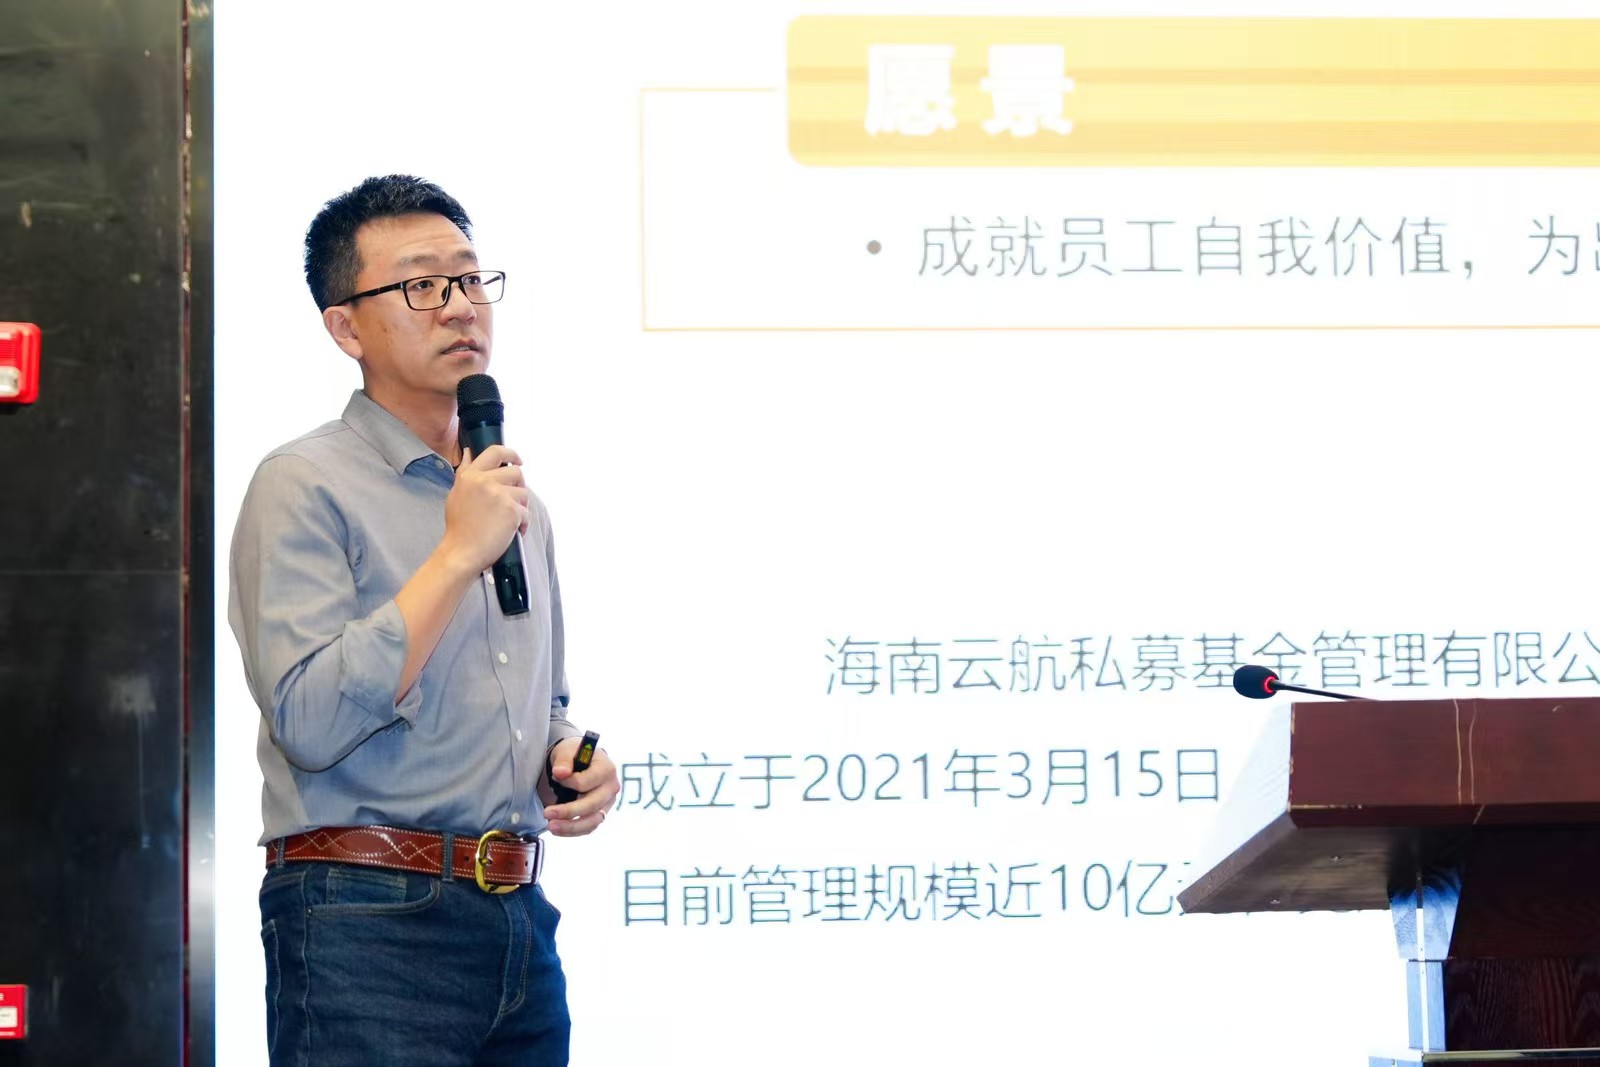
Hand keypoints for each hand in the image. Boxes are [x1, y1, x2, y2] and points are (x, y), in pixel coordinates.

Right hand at [441, 445, 529, 573]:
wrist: (462, 552)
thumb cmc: (459, 527)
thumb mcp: (456, 493)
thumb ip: (466, 472)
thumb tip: (470, 452)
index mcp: (470, 475)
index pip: (495, 452)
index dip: (510, 454)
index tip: (517, 461)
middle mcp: (485, 481)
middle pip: (515, 472)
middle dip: (518, 485)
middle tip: (514, 499)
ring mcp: (500, 495)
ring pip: (523, 492)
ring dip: (520, 506)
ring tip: (510, 519)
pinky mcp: (512, 511)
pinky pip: (526, 512)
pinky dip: (523, 523)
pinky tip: (514, 531)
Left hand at [543, 740, 619, 837]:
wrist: (581, 762)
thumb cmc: (575, 755)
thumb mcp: (568, 750)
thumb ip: (564, 760)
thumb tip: (560, 773)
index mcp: (607, 769)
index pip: (586, 783)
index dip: (568, 783)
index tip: (555, 776)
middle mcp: (611, 788)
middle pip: (592, 805)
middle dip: (568, 812)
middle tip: (546, 813)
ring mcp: (607, 803)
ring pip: (592, 822)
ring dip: (570, 827)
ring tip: (550, 826)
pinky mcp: (600, 814)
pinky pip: (588, 827)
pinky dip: (572, 831)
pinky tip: (557, 829)